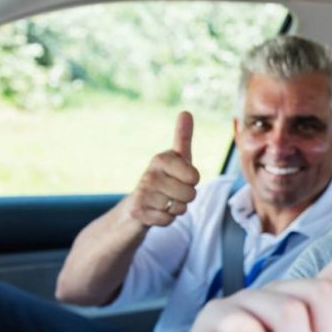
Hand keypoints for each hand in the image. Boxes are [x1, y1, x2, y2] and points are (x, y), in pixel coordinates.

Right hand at [128, 111, 199, 226]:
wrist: (137, 204)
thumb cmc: (164, 179)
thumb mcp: (176, 159)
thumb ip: (183, 138)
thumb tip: (185, 112)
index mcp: (161, 159)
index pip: (194, 176)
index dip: (192, 181)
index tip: (180, 177)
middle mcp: (149, 173)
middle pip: (190, 194)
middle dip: (185, 198)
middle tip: (172, 193)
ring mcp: (142, 193)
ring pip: (180, 208)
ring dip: (175, 209)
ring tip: (163, 201)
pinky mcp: (137, 211)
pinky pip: (168, 220)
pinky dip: (166, 220)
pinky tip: (155, 212)